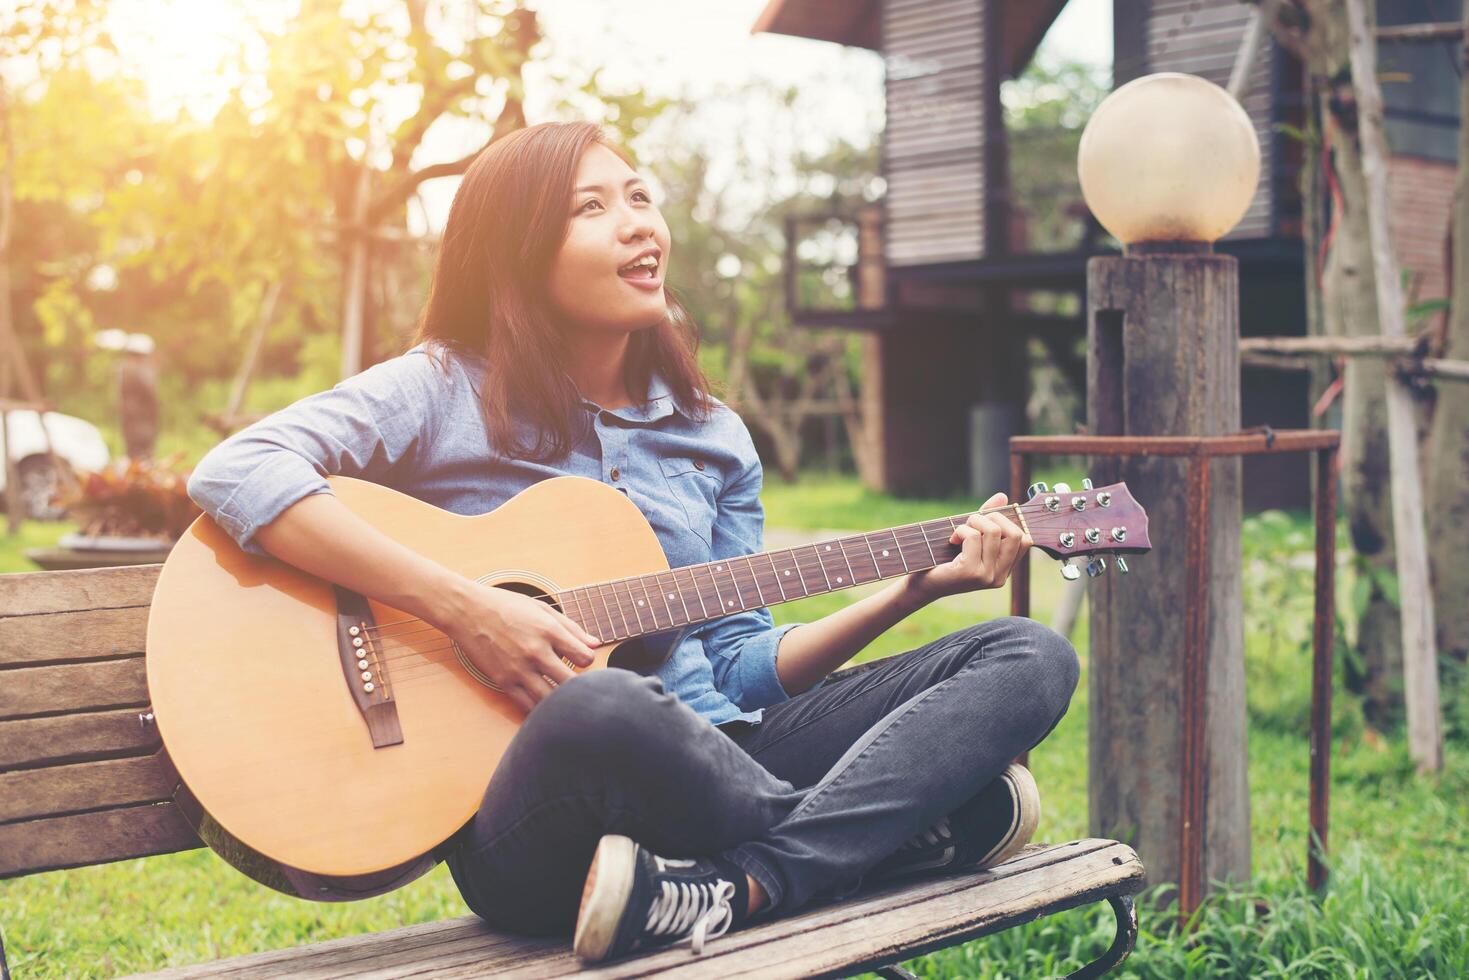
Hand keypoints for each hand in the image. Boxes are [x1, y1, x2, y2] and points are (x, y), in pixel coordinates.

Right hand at [437, 582, 601, 713]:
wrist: (467, 611)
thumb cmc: (506, 606)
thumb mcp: (542, 609)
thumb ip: (572, 628)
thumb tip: (595, 644)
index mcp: (548, 631)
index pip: (585, 658)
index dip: (588, 661)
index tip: (582, 660)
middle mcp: (535, 652)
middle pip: (571, 683)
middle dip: (580, 687)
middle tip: (579, 686)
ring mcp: (518, 669)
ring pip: (550, 700)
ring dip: (561, 702)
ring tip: (564, 698)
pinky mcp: (503, 682)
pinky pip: (527, 705)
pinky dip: (539, 710)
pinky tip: (545, 705)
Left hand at [903, 492, 1033, 602]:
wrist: (920, 583)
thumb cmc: (943, 559)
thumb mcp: (969, 537)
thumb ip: (987, 519)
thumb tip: (1002, 497)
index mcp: (1004, 571)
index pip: (1025, 540)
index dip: (1008, 522)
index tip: (986, 521)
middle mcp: (999, 577)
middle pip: (1015, 534)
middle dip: (993, 518)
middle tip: (971, 523)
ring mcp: (986, 576)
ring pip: (994, 531)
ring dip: (974, 521)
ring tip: (960, 530)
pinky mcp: (970, 572)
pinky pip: (974, 537)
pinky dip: (961, 530)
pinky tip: (952, 539)